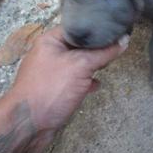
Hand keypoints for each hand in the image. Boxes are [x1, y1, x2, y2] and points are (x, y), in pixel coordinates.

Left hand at [6, 26, 128, 147]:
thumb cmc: (52, 87)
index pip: (76, 27)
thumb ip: (103, 53)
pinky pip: (74, 79)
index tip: (115, 28)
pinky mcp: (55, 88)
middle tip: (116, 46)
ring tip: (109, 64)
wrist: (28, 125)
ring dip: (92, 65)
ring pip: (77, 63)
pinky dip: (85, 81)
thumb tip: (124, 41)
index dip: (95, 27)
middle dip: (96, 48)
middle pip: (78, 45)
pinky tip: (96, 84)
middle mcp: (49, 52)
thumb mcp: (81, 66)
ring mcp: (51, 72)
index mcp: (50, 40)